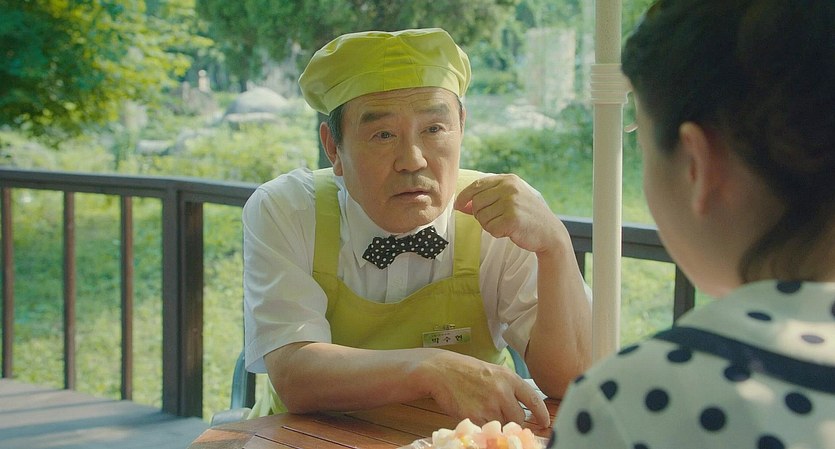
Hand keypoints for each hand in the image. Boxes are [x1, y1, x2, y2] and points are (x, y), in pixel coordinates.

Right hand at [415, 350, 549, 427]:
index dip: (542, 414)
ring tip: (485, 410)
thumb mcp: (493, 371)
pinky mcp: (475, 416)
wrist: (441, 371)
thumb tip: (522, 405)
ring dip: (498, 422)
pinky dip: (484, 425)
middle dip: (513, 420)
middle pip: (519, 417)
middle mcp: (502, 391)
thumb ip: (509, 386)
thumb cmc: (466, 370)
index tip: (545, 422)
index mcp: (509, 378)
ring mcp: (489, 405)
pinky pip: (487, 428)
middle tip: (503, 415)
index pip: (534, 400)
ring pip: (504, 424)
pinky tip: (476, 414)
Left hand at [454, 174, 565, 254]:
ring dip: (489, 225)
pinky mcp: (512, 218)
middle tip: (495, 220)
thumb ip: (486, 199)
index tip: (457, 206)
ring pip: (481, 216)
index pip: (477, 185)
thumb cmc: (526, 216)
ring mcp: (511, 202)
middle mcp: (509, 188)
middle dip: (480, 215)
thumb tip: (460, 204)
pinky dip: (496, 233)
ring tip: (505, 225)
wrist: (549, 232)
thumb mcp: (509, 201)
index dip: (464, 196)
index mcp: (508, 180)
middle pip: (476, 202)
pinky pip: (490, 228)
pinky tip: (508, 231)